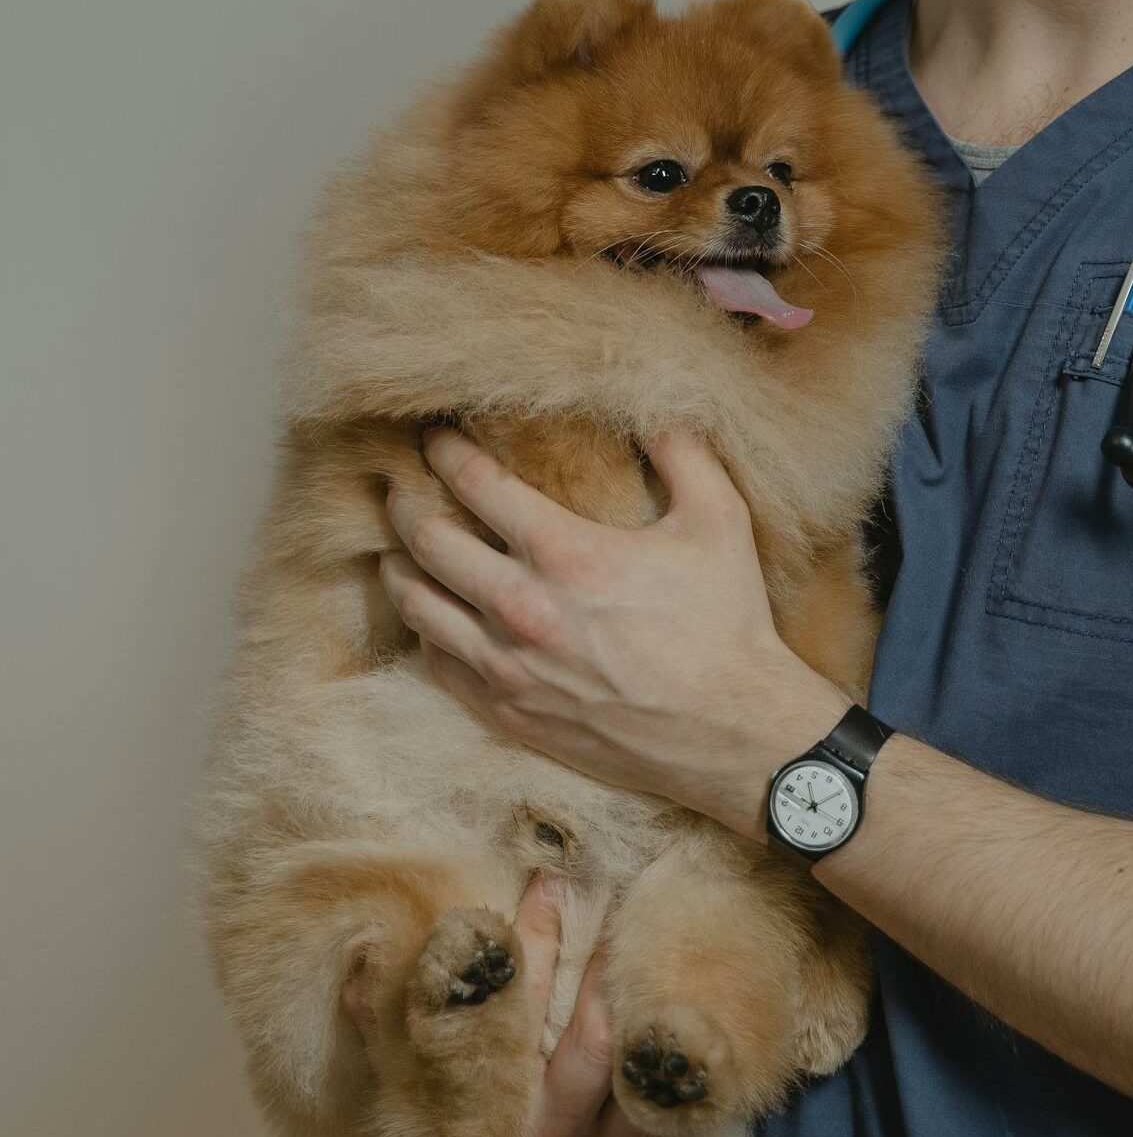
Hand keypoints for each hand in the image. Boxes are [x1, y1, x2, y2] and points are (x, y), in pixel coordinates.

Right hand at [341, 872, 682, 1136]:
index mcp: (486, 1121)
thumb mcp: (413, 1071)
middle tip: (621, 899)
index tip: (553, 880)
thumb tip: (360, 961)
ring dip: (651, 1004)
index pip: (517, 1010)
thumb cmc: (457, 1111)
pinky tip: (676, 1001)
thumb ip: (383, 1020)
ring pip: (644, 1072)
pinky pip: (676, 1107)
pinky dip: (677, 1053)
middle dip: (608, 964)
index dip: (537, 937)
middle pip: (595, 1039)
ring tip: (652, 939)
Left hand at [379, 423, 840, 829]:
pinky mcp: (508, 712)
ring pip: (417, 606)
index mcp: (564, 553)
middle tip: (401, 485)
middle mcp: (520, 608)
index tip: (435, 438)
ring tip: (400, 547)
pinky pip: (437, 664)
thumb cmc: (727, 621)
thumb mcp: (719, 518)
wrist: (729, 732)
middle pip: (426, 541)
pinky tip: (432, 613)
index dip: (446, 453)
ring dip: (400, 568)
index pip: (475, 485)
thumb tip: (655, 405)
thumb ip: (682, 451)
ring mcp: (507, 667)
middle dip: (404, 503)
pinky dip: (424, 631)